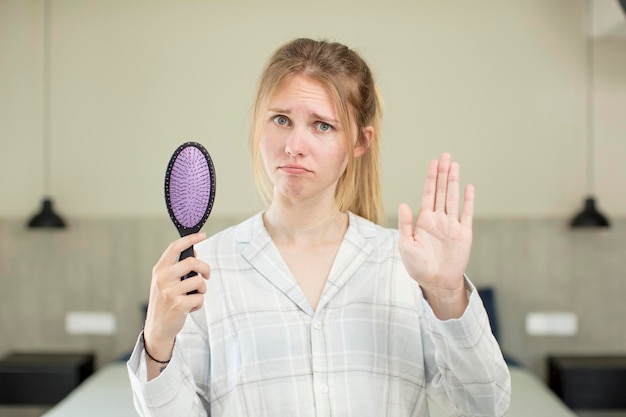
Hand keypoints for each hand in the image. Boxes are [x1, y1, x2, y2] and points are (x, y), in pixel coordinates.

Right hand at [143, 232, 209, 363]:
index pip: (174, 248)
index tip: (202, 235)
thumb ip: (178, 268)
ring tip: (194, 297)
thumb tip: (194, 251)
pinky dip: (199, 303)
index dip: (190, 239)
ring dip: (202, 290)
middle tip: (207, 276)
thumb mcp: (166, 282)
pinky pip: (200, 298)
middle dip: (205, 268)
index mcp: (159, 270)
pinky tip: (190, 308)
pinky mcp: (178, 305)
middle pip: (192, 262)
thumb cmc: (164, 303)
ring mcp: (169, 292)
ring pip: (199, 281)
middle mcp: (163, 279)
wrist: (157, 328)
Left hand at [398, 153, 473, 318]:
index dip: (431, 178)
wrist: (436, 282)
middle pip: (442, 191)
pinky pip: (466, 214)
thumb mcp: (406, 245)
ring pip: (453, 198)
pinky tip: (469, 187)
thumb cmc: (418, 266)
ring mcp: (452, 225)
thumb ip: (406, 224)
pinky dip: (468, 200)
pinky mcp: (463, 234)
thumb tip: (404, 204)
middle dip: (443, 173)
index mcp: (424, 221)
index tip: (433, 163)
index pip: (428, 194)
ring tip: (455, 165)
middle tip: (445, 156)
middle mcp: (439, 219)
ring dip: (454, 182)